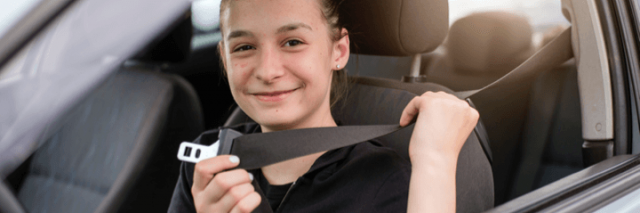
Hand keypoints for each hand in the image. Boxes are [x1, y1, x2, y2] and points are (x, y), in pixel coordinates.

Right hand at [192, 155, 260, 212]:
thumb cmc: (226, 201)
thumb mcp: (216, 189)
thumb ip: (220, 173)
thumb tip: (235, 158)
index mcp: (198, 189)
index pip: (202, 168)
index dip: (222, 160)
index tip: (236, 160)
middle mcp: (203, 203)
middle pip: (222, 181)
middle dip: (241, 175)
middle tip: (247, 177)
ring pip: (236, 193)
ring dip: (248, 187)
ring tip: (249, 189)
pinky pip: (244, 206)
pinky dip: (254, 198)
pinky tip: (253, 198)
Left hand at [401, 91, 478, 212]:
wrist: (435, 162)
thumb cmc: (442, 154)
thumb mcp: (454, 132)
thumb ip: (451, 118)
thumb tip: (437, 110)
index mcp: (471, 114)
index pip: (453, 104)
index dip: (439, 112)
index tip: (431, 121)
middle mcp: (462, 106)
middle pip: (441, 97)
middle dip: (429, 109)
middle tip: (420, 122)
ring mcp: (447, 103)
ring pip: (428, 97)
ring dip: (419, 109)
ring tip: (413, 123)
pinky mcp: (430, 103)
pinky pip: (415, 101)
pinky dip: (408, 111)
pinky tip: (406, 122)